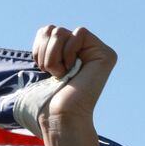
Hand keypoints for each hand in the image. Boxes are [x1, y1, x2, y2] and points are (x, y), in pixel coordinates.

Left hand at [31, 25, 115, 145]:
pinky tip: (72, 70)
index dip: (39, 48)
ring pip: (62, 31)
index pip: (47, 31)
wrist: (59, 116)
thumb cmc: (47, 100)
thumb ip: (47, 44)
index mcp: (68, 53)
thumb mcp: (43, 65)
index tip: (43, 69)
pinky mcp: (105, 54)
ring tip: (61, 74)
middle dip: (45, 53)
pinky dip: (68, 52)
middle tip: (53, 74)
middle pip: (53, 29)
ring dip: (52, 56)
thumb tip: (47, 29)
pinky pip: (80, 33)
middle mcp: (83, 51)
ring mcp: (96, 52)